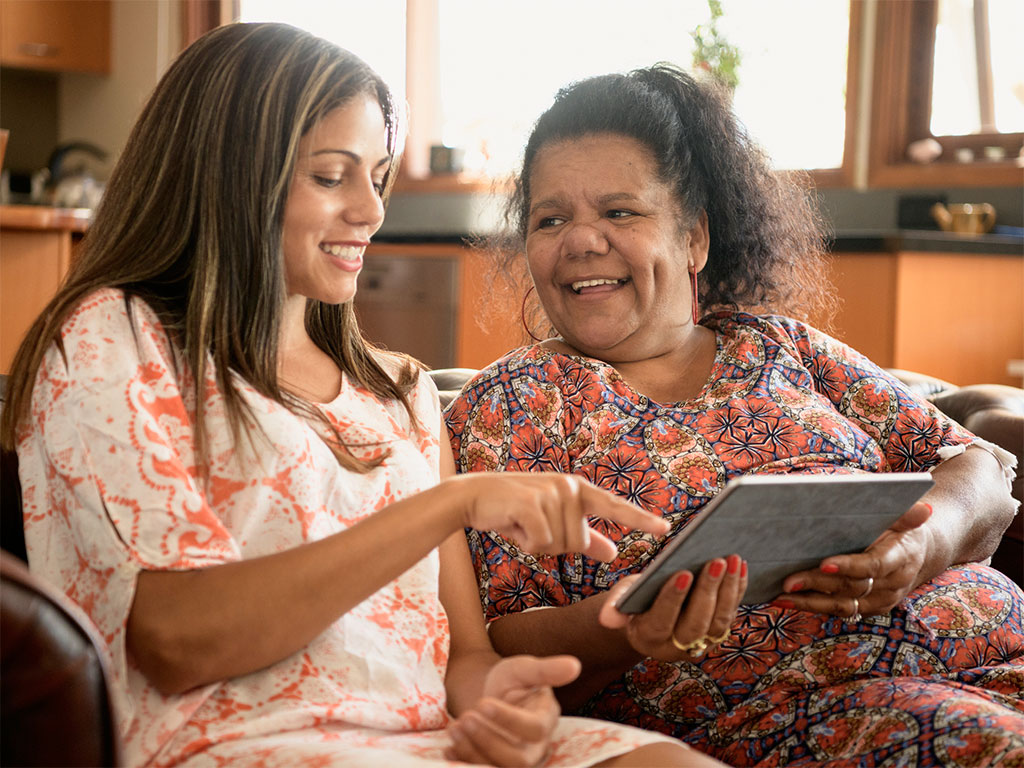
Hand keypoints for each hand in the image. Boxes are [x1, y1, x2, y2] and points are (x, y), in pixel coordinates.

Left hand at [444, 655, 578, 766]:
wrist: (492, 694)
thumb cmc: (513, 680)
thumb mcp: (524, 669)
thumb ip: (546, 669)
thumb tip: (574, 665)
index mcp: (546, 720)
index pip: (534, 729)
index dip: (509, 720)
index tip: (483, 702)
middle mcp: (535, 748)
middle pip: (518, 760)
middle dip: (488, 740)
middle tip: (465, 717)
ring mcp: (516, 760)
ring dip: (473, 751)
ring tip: (454, 727)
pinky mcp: (496, 766)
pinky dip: (463, 761)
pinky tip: (449, 747)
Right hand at [447, 473, 669, 561]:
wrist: (475, 496)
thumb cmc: (516, 512)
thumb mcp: (553, 524)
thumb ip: (585, 537)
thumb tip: (613, 554)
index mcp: (579, 490)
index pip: (615, 508)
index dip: (640, 520)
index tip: (666, 529)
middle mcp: (569, 488)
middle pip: (577, 542)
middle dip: (553, 545)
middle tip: (532, 526)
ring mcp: (551, 493)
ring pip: (558, 545)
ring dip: (536, 543)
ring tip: (521, 523)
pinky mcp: (531, 504)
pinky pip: (540, 543)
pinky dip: (525, 543)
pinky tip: (513, 524)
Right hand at [598, 554, 746, 661]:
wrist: (650, 616)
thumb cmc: (635, 600)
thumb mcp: (621, 599)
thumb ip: (616, 606)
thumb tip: (607, 618)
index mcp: (648, 639)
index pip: (661, 621)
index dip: (673, 599)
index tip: (683, 573)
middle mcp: (676, 648)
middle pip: (695, 624)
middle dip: (708, 592)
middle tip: (716, 561)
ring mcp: (699, 644)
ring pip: (718, 622)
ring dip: (729, 591)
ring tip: (732, 560)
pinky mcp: (716, 634)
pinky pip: (730, 615)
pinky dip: (738, 591)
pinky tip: (740, 567)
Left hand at [777, 501, 932, 617]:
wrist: (918, 553)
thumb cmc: (901, 528)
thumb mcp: (905, 515)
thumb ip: (907, 512)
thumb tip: (923, 509)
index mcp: (901, 557)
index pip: (874, 565)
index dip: (849, 566)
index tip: (824, 563)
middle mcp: (892, 584)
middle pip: (852, 587)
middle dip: (818, 584)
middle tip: (789, 581)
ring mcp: (880, 600)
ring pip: (843, 606)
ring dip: (810, 602)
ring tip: (781, 596)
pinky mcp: (866, 609)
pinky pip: (838, 611)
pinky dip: (811, 607)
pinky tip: (784, 601)